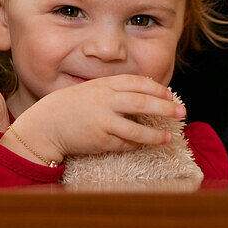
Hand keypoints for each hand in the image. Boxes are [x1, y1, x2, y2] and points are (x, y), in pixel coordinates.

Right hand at [4, 75, 186, 164]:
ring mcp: (103, 121)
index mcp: (105, 84)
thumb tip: (145, 96)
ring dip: (156, 134)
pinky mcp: (100, 139)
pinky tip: (143, 144)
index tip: (170, 95)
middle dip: (166, 108)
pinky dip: (136, 144)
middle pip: (144, 103)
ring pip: (137, 129)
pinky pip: (125, 143)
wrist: (46, 123)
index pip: (138, 83)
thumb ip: (115, 90)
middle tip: (181, 112)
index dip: (157, 89)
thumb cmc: (71, 106)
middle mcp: (106, 100)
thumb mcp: (93, 89)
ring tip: (169, 137)